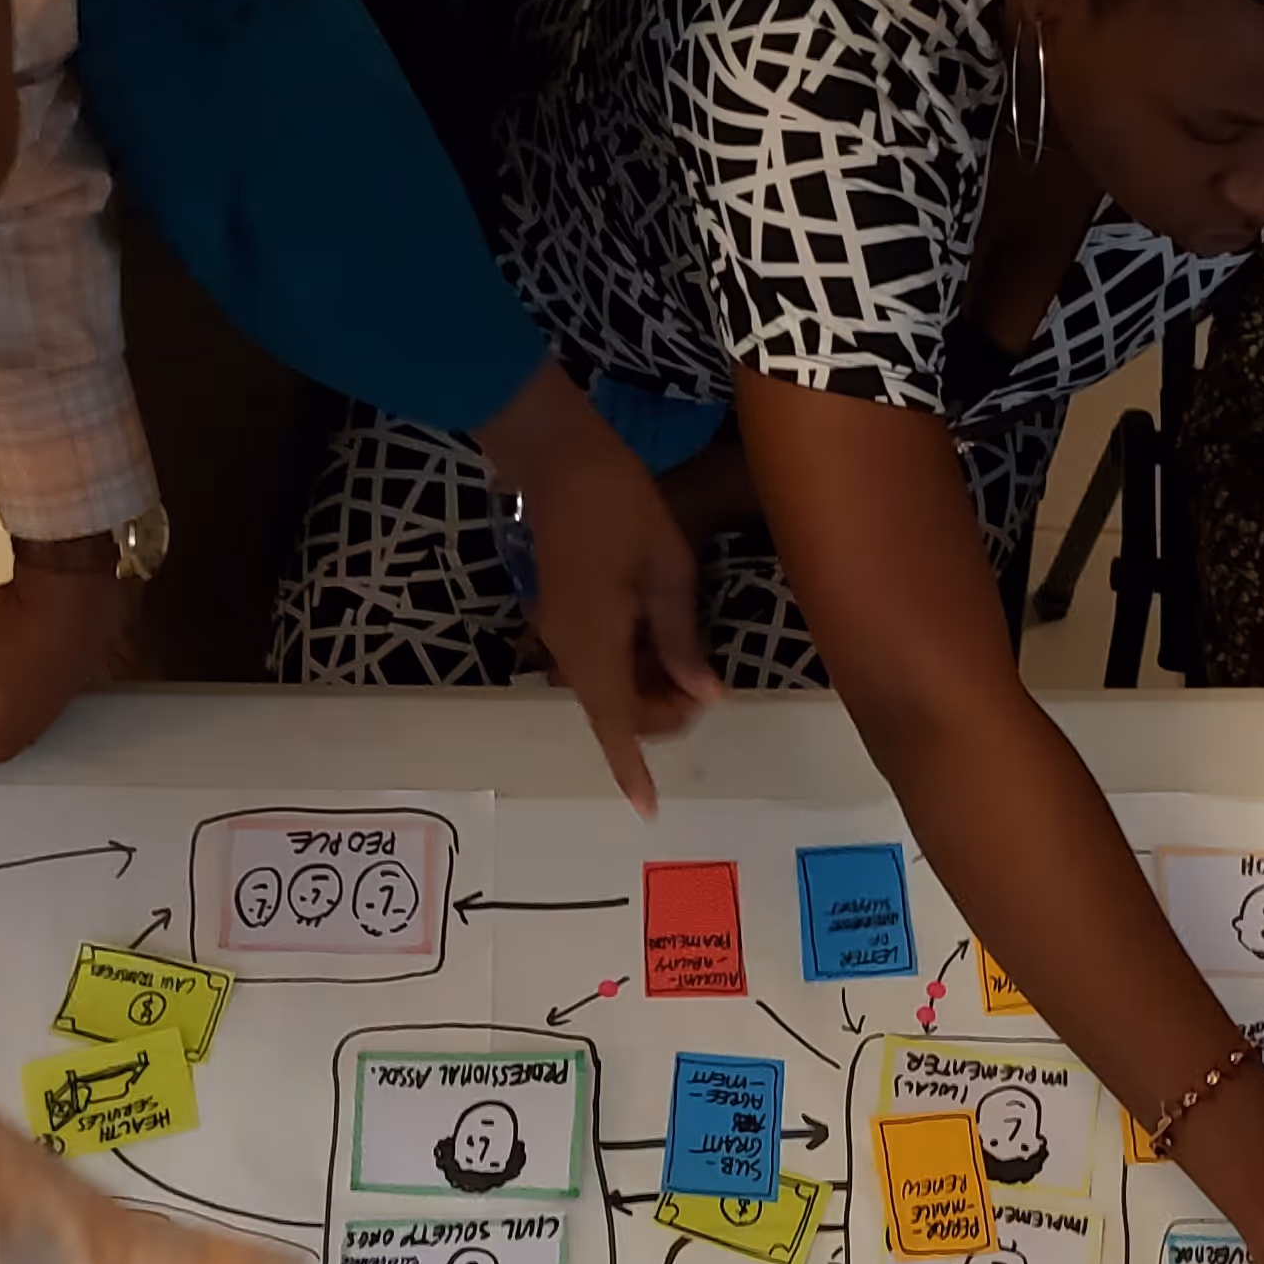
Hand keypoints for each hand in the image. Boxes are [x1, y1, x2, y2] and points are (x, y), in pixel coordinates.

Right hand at [475, 365, 715, 817]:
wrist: (555, 455)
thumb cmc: (619, 502)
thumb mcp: (667, 569)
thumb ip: (681, 638)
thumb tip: (705, 694)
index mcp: (595, 644)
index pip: (617, 724)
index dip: (632, 768)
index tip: (648, 808)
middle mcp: (569, 649)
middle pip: (614, 711)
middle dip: (659, 716)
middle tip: (708, 688)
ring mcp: (559, 631)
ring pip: (606, 687)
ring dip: (646, 690)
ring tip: (690, 663)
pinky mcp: (562, 612)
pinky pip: (598, 660)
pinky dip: (631, 665)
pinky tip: (660, 640)